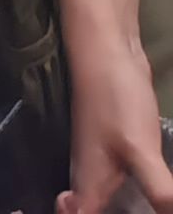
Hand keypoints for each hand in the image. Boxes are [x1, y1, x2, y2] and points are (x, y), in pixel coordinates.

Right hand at [65, 21, 172, 209]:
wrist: (107, 53)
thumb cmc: (114, 102)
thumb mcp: (140, 151)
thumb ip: (160, 193)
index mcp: (89, 188)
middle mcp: (92, 183)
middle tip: (153, 212)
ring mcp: (106, 167)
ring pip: (114, 208)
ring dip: (133, 213)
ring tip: (159, 207)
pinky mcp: (123, 156)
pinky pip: (130, 192)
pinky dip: (147, 204)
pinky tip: (162, 201)